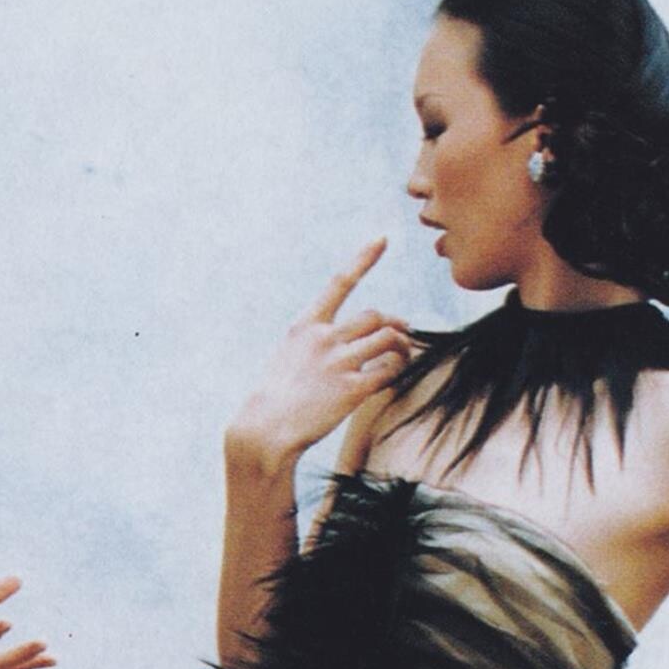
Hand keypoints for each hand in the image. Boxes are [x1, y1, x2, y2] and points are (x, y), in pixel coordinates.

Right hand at [225, 244, 414, 475]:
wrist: (265, 430)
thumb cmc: (276, 399)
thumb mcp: (288, 358)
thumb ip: (315, 344)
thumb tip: (345, 342)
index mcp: (305, 326)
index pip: (339, 283)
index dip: (364, 259)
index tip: (382, 239)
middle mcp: (323, 338)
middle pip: (374, 316)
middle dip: (394, 323)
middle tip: (402, 333)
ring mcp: (338, 362)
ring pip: (387, 339)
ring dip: (402, 345)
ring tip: (403, 354)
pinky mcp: (352, 389)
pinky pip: (388, 369)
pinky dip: (397, 369)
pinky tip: (393, 375)